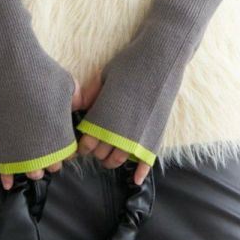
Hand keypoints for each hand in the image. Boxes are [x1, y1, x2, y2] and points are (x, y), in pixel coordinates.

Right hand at [0, 74, 85, 191]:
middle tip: (49, 152)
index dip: (67, 152)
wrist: (16, 65)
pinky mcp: (5, 140)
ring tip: (34, 164)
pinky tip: (9, 184)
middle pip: (51, 165)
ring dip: (34, 169)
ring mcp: (23, 143)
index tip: (64, 145)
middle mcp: (44, 143)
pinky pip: (7, 165)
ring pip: (32, 170)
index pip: (69, 155)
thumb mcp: (69, 86)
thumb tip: (83, 106)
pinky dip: (8, 175)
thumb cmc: (45, 72)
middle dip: (52, 162)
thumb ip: (77, 100)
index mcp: (62, 132)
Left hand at [74, 69, 151, 186]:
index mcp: (101, 119)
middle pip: (101, 155)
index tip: (83, 145)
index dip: (83, 147)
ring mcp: (137, 138)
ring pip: (119, 160)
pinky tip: (135, 180)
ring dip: (112, 161)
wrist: (160, 59)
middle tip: (96, 149)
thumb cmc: (129, 64)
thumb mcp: (103, 77)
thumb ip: (90, 95)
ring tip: (109, 157)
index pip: (87, 145)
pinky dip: (140, 172)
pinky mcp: (155, 137)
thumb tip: (79, 106)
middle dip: (96, 154)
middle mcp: (117, 133)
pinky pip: (146, 162)